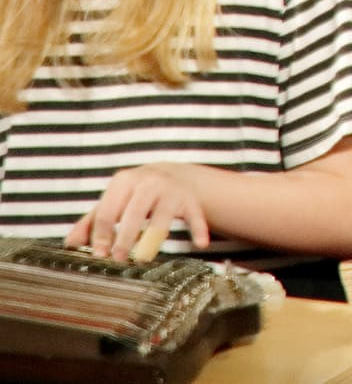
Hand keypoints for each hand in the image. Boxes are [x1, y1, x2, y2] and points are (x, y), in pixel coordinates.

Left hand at [70, 164, 210, 259]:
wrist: (171, 175)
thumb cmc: (133, 195)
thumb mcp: (112, 201)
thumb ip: (91, 222)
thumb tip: (70, 244)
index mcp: (124, 181)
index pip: (109, 211)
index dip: (102, 235)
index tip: (99, 255)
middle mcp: (149, 182)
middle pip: (134, 213)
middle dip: (125, 238)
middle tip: (117, 259)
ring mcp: (171, 190)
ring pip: (162, 217)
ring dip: (153, 238)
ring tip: (143, 259)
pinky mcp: (190, 199)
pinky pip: (195, 215)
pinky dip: (198, 228)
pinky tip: (199, 244)